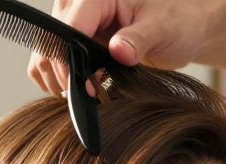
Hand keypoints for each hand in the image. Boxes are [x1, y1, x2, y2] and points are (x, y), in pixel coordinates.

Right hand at [27, 0, 225, 95]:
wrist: (182, 30)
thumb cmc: (177, 23)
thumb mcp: (164, 29)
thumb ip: (139, 40)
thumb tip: (119, 51)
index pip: (67, 28)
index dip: (70, 61)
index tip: (84, 87)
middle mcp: (78, 5)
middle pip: (49, 43)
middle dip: (64, 74)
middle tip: (90, 93)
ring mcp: (72, 23)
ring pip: (44, 56)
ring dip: (59, 80)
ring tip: (89, 91)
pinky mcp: (72, 40)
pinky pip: (47, 64)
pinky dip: (59, 81)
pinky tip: (83, 88)